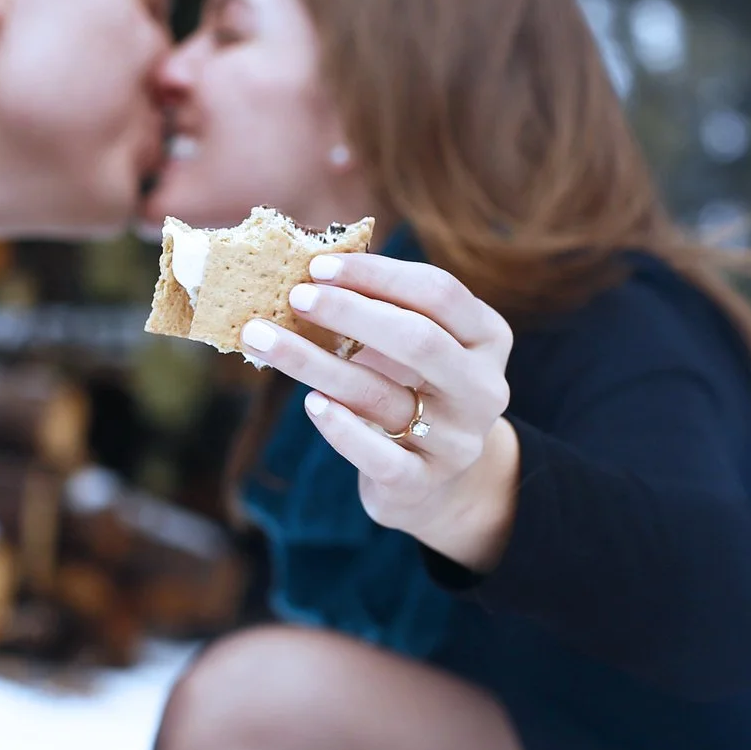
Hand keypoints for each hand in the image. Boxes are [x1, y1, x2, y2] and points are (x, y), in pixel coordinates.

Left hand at [238, 253, 520, 571]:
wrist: (438, 481)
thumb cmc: (415, 389)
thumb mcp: (418, 346)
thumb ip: (383, 309)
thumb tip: (312, 270)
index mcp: (487, 338)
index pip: (439, 293)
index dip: (378, 275)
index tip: (318, 266)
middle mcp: (483, 388)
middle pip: (418, 339)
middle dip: (349, 312)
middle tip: (295, 297)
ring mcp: (458, 440)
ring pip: (381, 395)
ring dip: (314, 363)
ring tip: (263, 339)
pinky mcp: (424, 483)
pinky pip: (379, 457)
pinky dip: (341, 429)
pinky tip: (311, 403)